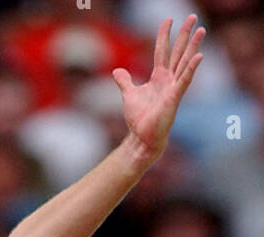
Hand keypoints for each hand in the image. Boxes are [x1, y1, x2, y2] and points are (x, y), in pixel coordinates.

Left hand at [112, 15, 204, 166]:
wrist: (141, 138)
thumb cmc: (139, 119)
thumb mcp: (129, 95)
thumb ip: (124, 81)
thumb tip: (117, 70)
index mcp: (158, 77)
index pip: (162, 51)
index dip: (164, 35)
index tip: (168, 19)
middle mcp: (168, 79)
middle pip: (177, 52)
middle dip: (184, 34)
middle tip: (192, 16)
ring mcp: (173, 88)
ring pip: (184, 62)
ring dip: (193, 47)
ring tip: (201, 30)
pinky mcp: (174, 98)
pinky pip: (184, 81)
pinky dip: (191, 69)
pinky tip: (199, 57)